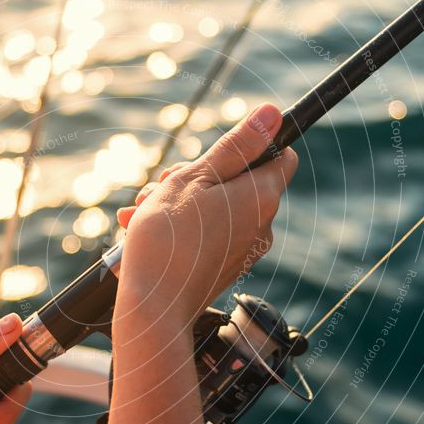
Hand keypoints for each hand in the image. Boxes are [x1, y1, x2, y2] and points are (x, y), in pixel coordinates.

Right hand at [116, 103, 297, 326]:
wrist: (154, 308)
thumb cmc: (168, 240)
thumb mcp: (194, 178)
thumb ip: (235, 146)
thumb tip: (272, 114)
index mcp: (261, 197)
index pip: (281, 155)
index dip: (251, 146)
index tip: (215, 151)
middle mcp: (261, 226)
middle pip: (239, 182)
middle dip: (196, 175)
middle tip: (161, 183)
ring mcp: (244, 251)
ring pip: (217, 209)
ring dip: (179, 202)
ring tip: (141, 211)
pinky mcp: (224, 269)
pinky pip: (209, 236)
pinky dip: (182, 228)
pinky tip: (145, 231)